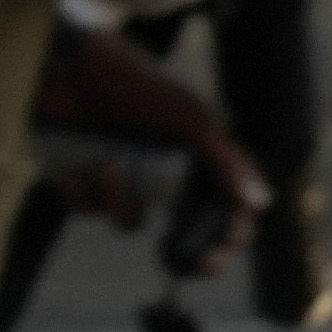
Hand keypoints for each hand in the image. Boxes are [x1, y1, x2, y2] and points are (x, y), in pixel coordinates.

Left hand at [32, 16, 268, 269]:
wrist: (70, 68)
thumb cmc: (135, 84)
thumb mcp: (188, 119)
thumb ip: (225, 161)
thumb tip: (262, 202)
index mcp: (192, 156)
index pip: (224, 203)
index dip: (232, 229)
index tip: (229, 244)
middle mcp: (160, 171)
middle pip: (182, 229)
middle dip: (190, 250)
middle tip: (197, 263)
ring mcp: (123, 178)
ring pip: (128, 219)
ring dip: (118, 198)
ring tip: (109, 164)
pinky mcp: (84, 180)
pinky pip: (87, 208)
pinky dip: (83, 190)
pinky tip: (80, 163)